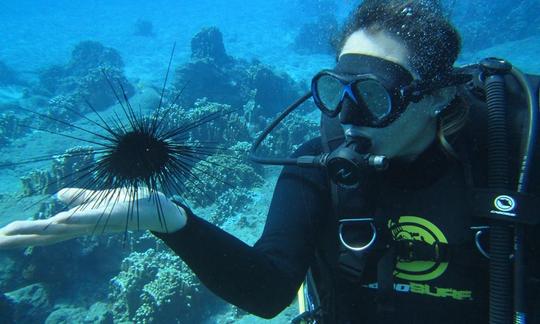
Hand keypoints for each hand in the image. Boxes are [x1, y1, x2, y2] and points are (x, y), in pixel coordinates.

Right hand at [0, 188, 186, 248]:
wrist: (156, 209)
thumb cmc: (127, 205)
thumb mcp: (99, 200)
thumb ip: (79, 200)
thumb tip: (58, 197)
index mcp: (79, 222)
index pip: (46, 230)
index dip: (22, 233)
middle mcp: (86, 226)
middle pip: (49, 234)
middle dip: (21, 237)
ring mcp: (99, 222)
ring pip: (65, 227)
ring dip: (40, 229)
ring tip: (14, 232)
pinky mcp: (114, 214)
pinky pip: (93, 217)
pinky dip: (76, 218)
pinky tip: (60, 218)